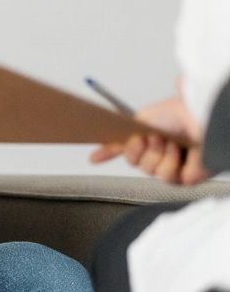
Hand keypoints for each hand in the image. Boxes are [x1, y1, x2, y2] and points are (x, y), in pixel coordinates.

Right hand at [90, 92, 209, 184]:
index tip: (93, 158)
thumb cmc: (177, 114)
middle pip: (134, 163)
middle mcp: (159, 152)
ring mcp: (172, 165)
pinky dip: (171, 162)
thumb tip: (99, 147)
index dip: (108, 154)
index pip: (125, 149)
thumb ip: (118, 138)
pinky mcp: (186, 177)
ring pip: (149, 171)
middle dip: (138, 149)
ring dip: (156, 155)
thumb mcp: (138, 121)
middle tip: (148, 138)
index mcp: (148, 137)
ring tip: (169, 143)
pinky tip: (180, 153)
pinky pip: (166, 177)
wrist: (197, 119)